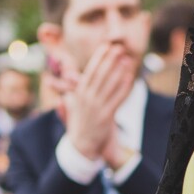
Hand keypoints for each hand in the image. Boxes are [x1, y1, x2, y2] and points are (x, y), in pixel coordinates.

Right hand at [62, 43, 133, 163]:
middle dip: (109, 60)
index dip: (98, 58)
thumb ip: (69, 94)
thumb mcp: (71, 107)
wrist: (81, 147)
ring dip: (118, 71)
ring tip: (126, 59)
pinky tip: (130, 78)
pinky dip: (124, 88)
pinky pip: (117, 99)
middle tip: (118, 47)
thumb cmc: (78, 124)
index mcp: (78, 93)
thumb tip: (62, 83)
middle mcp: (86, 98)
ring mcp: (96, 107)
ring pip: (109, 85)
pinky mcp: (106, 117)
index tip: (106, 46)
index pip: (89, 71)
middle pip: (99, 75)